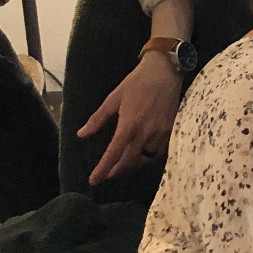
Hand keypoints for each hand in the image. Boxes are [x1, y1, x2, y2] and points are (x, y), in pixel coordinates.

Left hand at [77, 51, 182, 183]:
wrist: (165, 72)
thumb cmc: (136, 83)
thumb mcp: (113, 98)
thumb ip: (97, 119)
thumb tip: (81, 135)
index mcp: (128, 125)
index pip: (113, 154)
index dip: (102, 169)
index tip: (94, 180)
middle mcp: (145, 133)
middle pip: (129, 161)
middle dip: (117, 171)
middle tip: (108, 174)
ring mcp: (160, 134)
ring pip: (145, 159)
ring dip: (133, 165)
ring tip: (123, 165)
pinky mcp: (171, 131)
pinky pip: (159, 152)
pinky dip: (148, 158)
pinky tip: (142, 155)